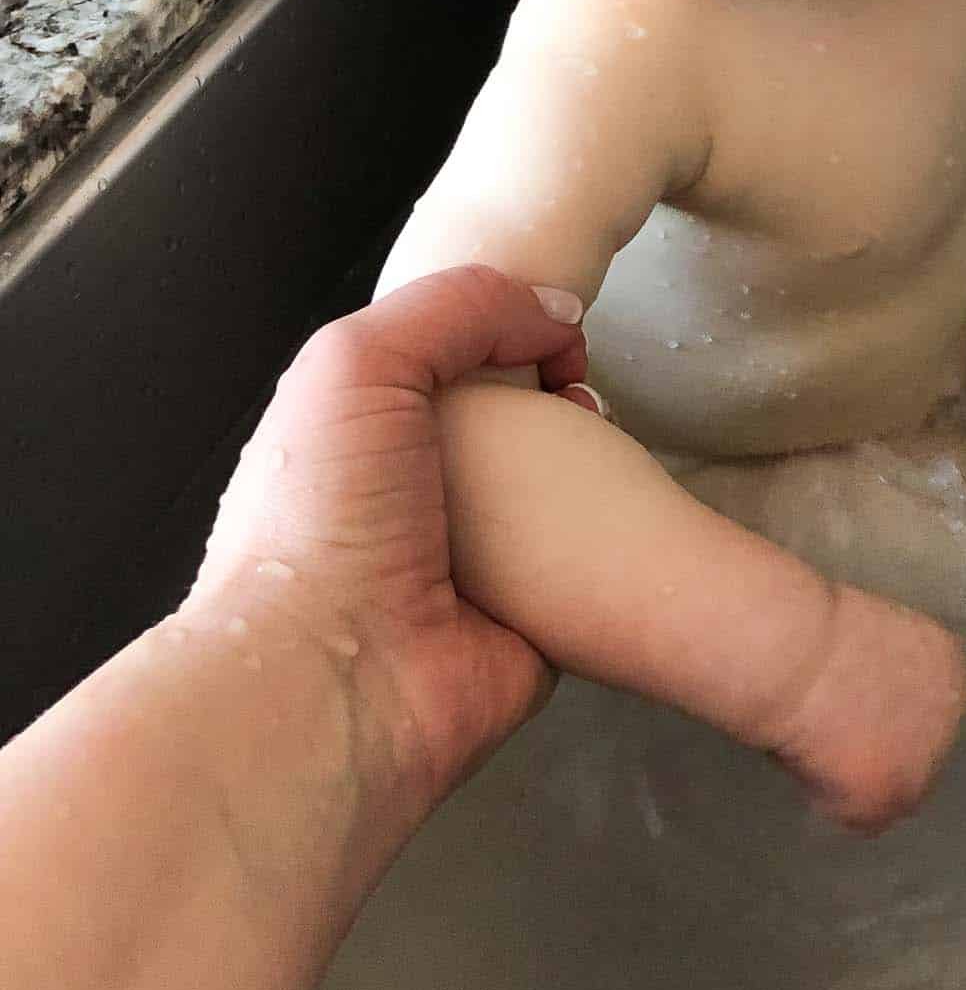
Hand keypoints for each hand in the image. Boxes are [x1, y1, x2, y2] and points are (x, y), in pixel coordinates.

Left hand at [187, 265, 591, 825]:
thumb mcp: (359, 361)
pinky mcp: (525, 616)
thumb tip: (552, 315)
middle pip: (503, 414)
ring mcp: (468, 560)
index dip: (498, 329)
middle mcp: (407, 494)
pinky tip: (617, 496)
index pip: (440, 359)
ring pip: (548, 481)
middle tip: (577, 383)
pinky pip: (581, 555)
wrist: (335, 683)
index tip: (545, 334)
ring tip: (599, 430)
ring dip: (582, 450)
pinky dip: (605, 527)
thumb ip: (456, 306)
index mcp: (354, 434)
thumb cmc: (324, 514)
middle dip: (547, 387)